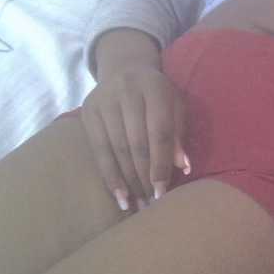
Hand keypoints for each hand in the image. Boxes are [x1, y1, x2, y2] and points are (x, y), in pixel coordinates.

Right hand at [81, 67, 188, 210]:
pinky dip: (110, 175)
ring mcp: (105, 102)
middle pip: (136, 143)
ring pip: (117, 149)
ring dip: (128, 181)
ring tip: (138, 205)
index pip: (159, 132)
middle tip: (151, 204)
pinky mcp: (88, 112)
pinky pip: (99, 150)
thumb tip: (185, 167)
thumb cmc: (158, 95)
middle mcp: (128, 92)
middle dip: (144, 177)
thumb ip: (179, 135)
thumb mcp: (175, 107)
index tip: (163, 191)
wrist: (125, 69)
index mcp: (156, 89)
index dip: (161, 163)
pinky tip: (119, 195)